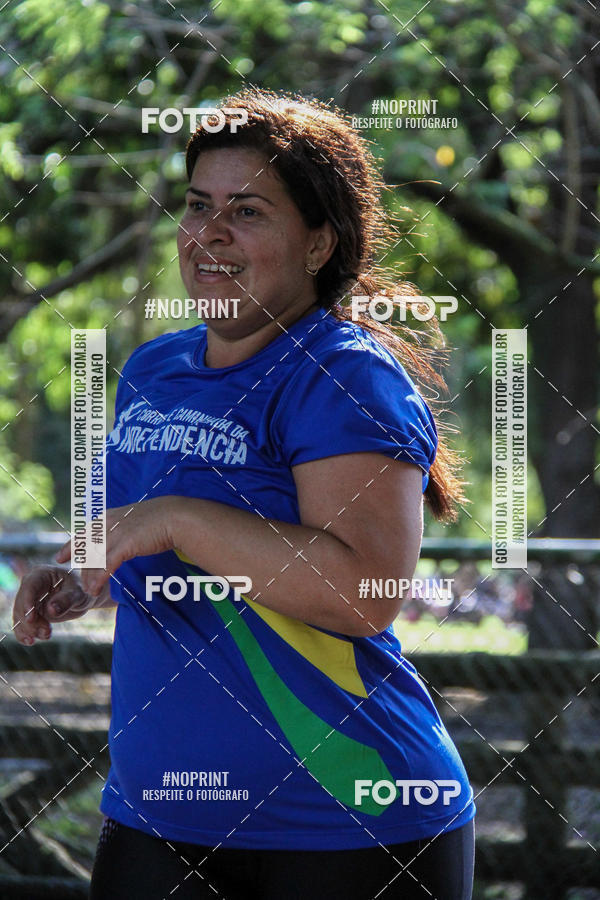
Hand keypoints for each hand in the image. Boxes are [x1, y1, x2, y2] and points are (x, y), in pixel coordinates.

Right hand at [12, 566, 94, 644]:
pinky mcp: (30, 613)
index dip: (27, 602)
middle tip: (47, 632)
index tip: (31, 619)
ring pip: (21, 616)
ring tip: (46, 635)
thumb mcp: (78, 593)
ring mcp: (29, 600)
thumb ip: (66, 600)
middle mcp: (31, 585)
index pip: (30, 586)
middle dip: (31, 621)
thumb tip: (51, 610)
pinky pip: (22, 624)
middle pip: (22, 603)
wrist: (83, 598)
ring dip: (30, 629)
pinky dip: (24, 633)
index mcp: (41, 573)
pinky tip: (30, 641)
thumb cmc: (82, 590)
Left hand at [55, 497, 178, 595]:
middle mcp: (110, 524)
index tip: (62, 555)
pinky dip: (99, 578)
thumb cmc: (164, 517)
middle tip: (71, 575)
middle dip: (76, 562)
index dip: (72, 544)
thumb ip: (128, 525)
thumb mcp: (139, 518)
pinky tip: (94, 588)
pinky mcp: (125, 545)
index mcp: (112, 515)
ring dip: (89, 576)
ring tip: (87, 590)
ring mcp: (116, 534)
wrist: (176, 516)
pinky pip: (106, 565)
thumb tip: (127, 534)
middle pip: (86, 546)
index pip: (85, 532)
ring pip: (95, 558)